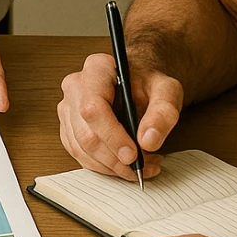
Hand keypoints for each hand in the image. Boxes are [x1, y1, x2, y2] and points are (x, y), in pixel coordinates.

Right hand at [58, 51, 182, 181]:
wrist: (140, 81)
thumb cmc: (149, 82)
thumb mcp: (167, 91)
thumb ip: (163, 113)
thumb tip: (148, 141)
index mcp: (97, 69)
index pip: (94, 107)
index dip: (112, 136)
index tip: (132, 155)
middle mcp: (76, 86)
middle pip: (86, 133)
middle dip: (115, 159)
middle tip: (144, 166)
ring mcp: (68, 107)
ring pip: (81, 148)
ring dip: (111, 166)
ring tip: (140, 166)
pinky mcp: (69, 126)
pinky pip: (79, 154)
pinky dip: (103, 166)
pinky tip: (123, 165)